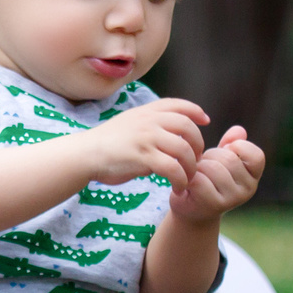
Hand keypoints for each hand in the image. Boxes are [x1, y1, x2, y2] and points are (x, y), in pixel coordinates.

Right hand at [83, 98, 210, 189]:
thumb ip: (152, 125)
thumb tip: (174, 138)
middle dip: (198, 145)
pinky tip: (177, 187)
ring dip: (191, 168)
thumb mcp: (130, 123)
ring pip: (184, 150)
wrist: (86, 154)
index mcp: (146, 111)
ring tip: (187, 179)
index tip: (205, 121)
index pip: (179, 105)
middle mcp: (149, 121)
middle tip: (196, 161)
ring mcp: (146, 138)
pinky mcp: (143, 157)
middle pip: (188, 128)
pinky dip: (180, 180)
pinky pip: (173, 169)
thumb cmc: (108, 143)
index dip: (196, 112)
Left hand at [177, 126, 266, 220]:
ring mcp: (233, 199)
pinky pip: (200, 180)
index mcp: (253, 175)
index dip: (238, 147)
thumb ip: (230, 144)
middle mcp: (248, 189)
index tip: (225, 151)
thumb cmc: (208, 178)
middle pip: (229, 158)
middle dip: (211, 155)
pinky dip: (190, 178)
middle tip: (204, 165)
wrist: (192, 207)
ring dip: (199, 166)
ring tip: (196, 174)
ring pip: (213, 168)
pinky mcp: (214, 205)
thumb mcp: (220, 159)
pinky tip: (189, 184)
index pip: (256, 155)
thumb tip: (239, 130)